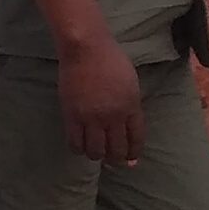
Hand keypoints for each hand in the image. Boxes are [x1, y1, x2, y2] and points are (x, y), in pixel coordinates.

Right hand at [60, 35, 144, 166]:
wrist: (86, 48)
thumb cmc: (110, 59)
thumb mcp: (130, 83)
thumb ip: (130, 105)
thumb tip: (127, 125)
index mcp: (131, 106)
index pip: (136, 139)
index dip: (133, 152)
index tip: (131, 160)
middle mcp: (114, 116)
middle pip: (117, 150)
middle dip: (116, 159)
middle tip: (112, 161)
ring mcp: (92, 118)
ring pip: (96, 151)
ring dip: (97, 156)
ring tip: (95, 154)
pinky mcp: (72, 116)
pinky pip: (75, 143)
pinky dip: (79, 150)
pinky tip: (80, 147)